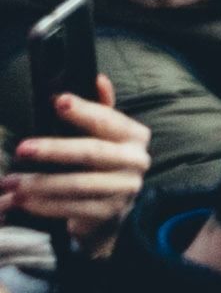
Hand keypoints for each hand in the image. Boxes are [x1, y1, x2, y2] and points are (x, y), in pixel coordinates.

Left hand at [9, 88, 153, 247]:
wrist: (112, 210)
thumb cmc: (101, 164)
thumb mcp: (104, 135)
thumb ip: (101, 108)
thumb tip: (97, 78)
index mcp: (134, 136)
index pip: (108, 119)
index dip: (83, 110)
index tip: (57, 101)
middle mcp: (136, 161)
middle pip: (92, 153)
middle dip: (54, 150)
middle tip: (22, 149)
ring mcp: (124, 189)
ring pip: (79, 184)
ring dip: (40, 183)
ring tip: (10, 183)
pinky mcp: (109, 213)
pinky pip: (73, 209)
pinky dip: (44, 205)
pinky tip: (22, 202)